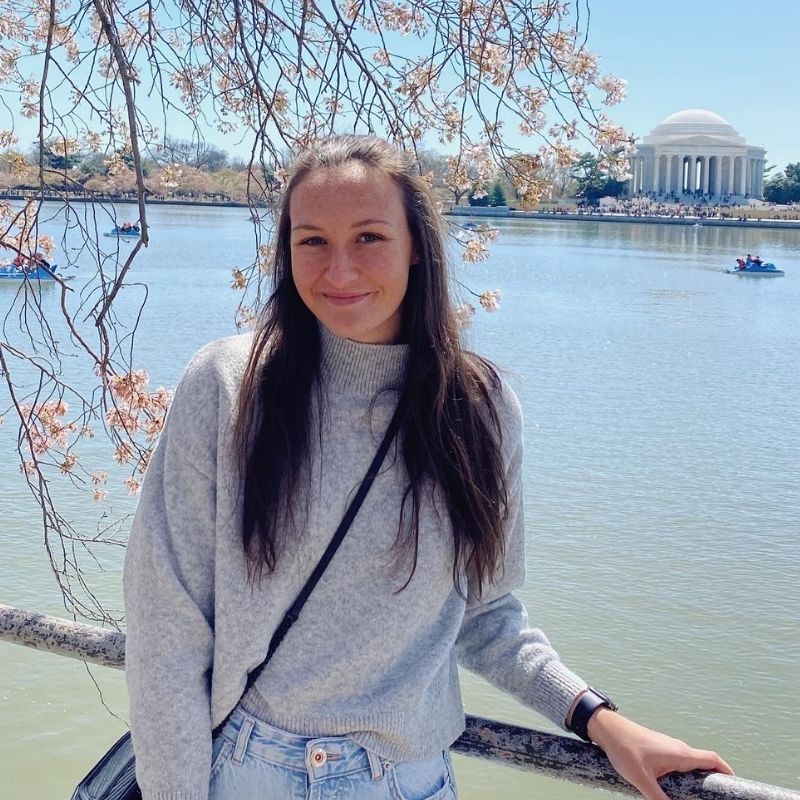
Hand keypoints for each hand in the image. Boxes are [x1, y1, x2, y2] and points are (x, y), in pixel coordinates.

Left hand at [587, 708, 733, 799]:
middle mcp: (678, 748)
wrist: (608, 729)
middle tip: (717, 795)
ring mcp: (669, 746)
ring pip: (691, 762)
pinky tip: (678, 785)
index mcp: (680, 754)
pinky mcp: (659, 747)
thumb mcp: (643, 781)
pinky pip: (679, 760)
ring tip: (700, 794)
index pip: (712, 760)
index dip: (727, 771)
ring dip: (699, 776)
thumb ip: (659, 799)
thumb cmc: (625, 751)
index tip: (735, 785)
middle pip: (704, 763)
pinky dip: (686, 772)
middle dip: (714, 778)